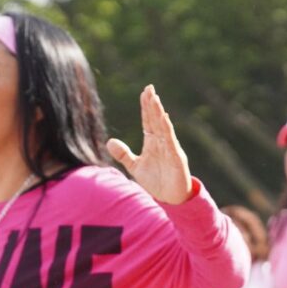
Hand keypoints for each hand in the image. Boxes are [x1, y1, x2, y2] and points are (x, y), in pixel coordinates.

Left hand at [106, 85, 193, 204]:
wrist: (170, 199)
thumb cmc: (156, 182)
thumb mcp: (135, 167)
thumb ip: (124, 154)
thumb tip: (110, 141)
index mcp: (152, 143)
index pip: (148, 121)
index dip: (146, 107)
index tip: (144, 92)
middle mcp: (162, 142)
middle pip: (156, 119)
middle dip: (152, 104)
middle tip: (149, 88)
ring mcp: (170, 148)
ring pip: (163, 126)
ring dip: (158, 112)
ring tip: (155, 98)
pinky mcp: (176, 157)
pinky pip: (171, 140)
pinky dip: (167, 129)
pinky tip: (163, 118)